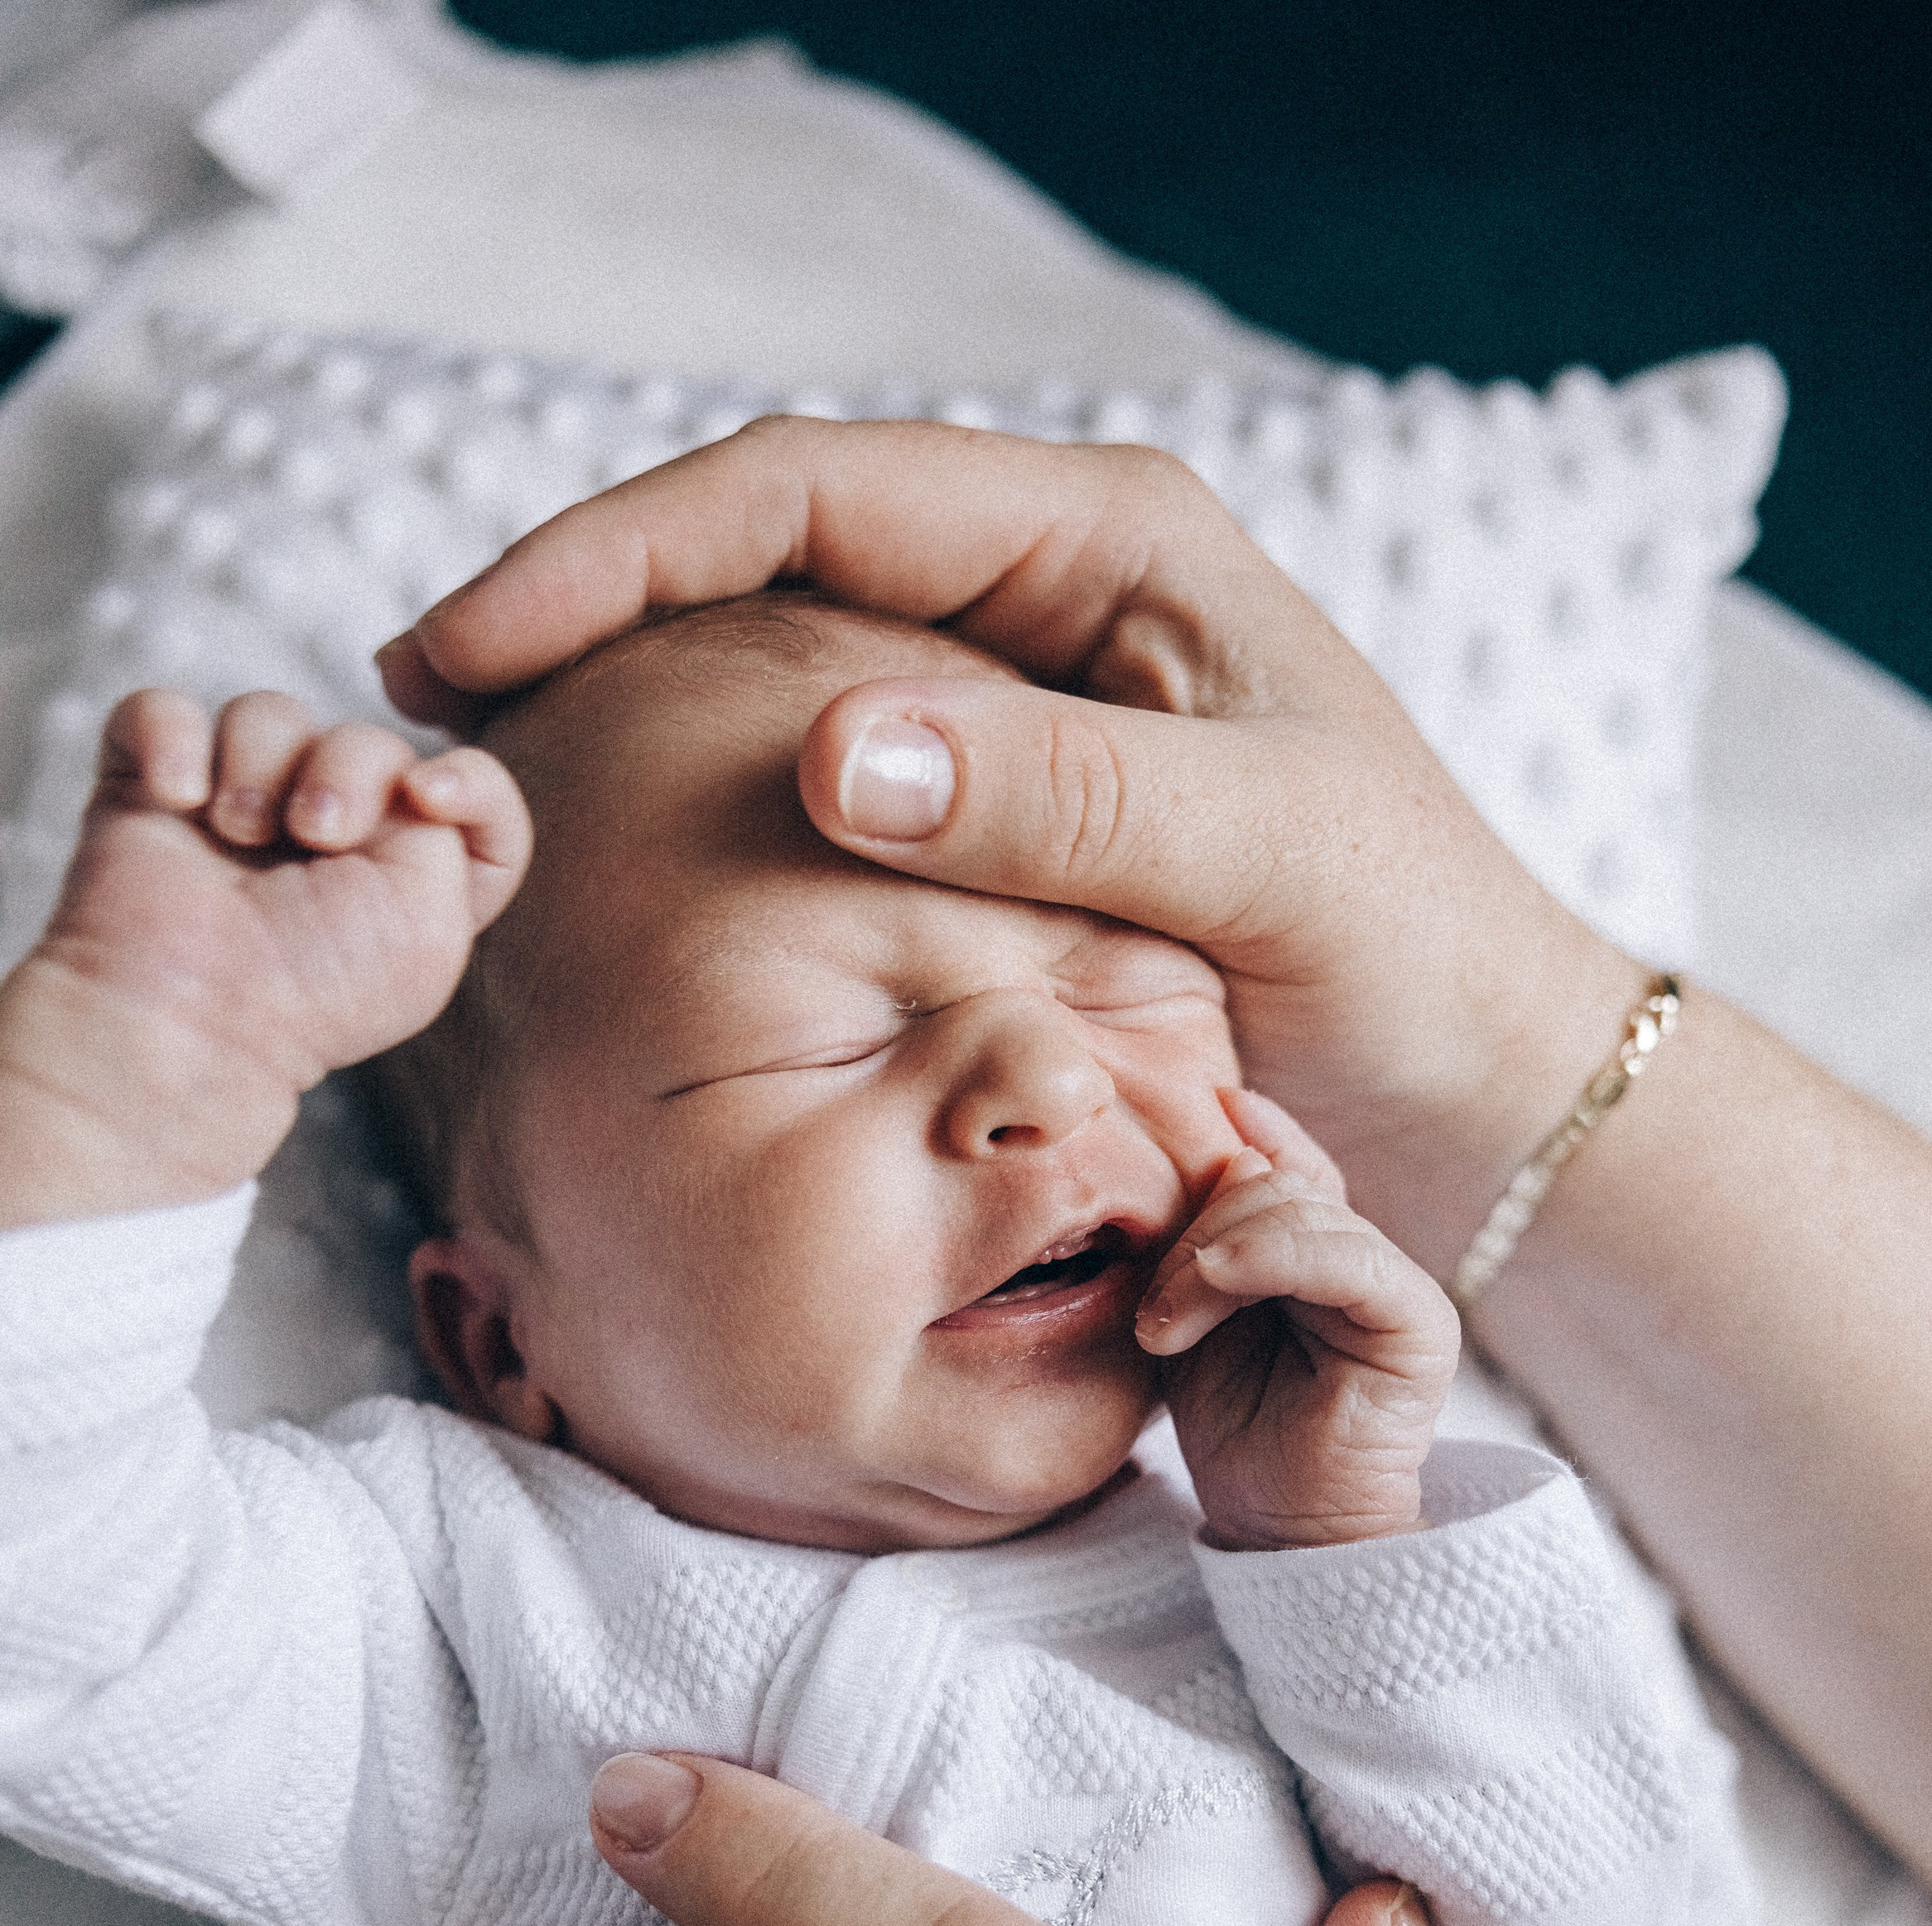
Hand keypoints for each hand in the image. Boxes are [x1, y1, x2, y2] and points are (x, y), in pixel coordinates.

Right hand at [0, 688, 529, 1223]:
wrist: (196, 1013)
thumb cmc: (320, 987)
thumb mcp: (436, 921)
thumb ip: (461, 829)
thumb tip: (414, 772)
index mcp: (406, 877)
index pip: (469, 794)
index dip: (469, 778)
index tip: (428, 795)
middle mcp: (326, 839)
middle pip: (367, 738)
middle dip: (348, 769)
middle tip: (313, 836)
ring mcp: (237, 810)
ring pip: (269, 714)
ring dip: (261, 761)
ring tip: (239, 832)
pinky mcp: (153, 791)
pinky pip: (163, 709)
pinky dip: (171, 739)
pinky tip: (175, 798)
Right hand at [376, 417, 1634, 1274]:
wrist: (1471, 1091)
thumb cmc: (1405, 958)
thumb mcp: (1255, 862)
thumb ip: (1059, 803)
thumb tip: (823, 754)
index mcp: (1104, 542)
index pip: (812, 489)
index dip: (622, 551)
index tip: (479, 641)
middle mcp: (1041, 599)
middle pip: (759, 553)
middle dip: (590, 614)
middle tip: (434, 704)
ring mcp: (1008, 707)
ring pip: (770, 661)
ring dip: (628, 706)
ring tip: (491, 777)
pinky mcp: (996, 816)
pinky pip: (816, 780)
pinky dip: (706, 803)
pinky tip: (623, 852)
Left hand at [1137, 1083, 1458, 1545]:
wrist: (1276, 1526)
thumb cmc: (1234, 1431)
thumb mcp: (1192, 1318)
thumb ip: (1204, 1241)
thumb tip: (1233, 1147)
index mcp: (1312, 1252)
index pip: (1277, 1167)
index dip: (1242, 1138)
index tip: (1189, 1114)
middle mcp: (1359, 1257)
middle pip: (1271, 1183)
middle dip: (1193, 1234)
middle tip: (1152, 1314)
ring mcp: (1393, 1285)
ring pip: (1298, 1208)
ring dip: (1212, 1259)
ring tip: (1167, 1331)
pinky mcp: (1418, 1323)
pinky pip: (1350, 1255)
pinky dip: (1272, 1257)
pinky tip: (1216, 1287)